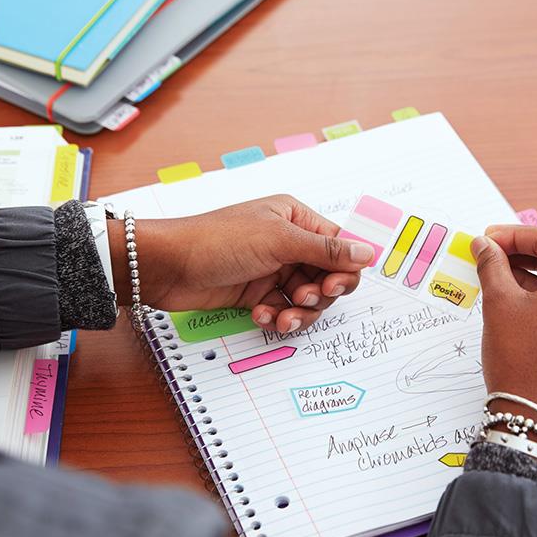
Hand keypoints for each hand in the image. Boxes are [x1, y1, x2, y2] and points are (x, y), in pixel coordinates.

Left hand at [108, 195, 374, 333]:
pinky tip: (261, 316)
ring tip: (281, 317)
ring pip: (307, 299)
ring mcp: (272, 270)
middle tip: (303, 300)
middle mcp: (288, 243)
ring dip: (299, 312)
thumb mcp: (277, 241)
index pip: (339, 246)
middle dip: (319, 294)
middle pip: (327, 277)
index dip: (343, 270)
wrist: (167, 266)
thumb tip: (368, 253)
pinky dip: (277, 317)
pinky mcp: (256, 294)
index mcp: (296, 218)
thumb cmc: (217, 241)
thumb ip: (325, 250)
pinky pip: (283, 310)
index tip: (332, 286)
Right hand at [472, 225, 536, 426]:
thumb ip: (492, 265)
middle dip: (527, 246)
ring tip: (500, 266)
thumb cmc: (521, 361)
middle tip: (494, 247)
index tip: (486, 238)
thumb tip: (484, 245)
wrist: (535, 416)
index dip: (513, 235)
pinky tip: (518, 287)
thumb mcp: (500, 303)